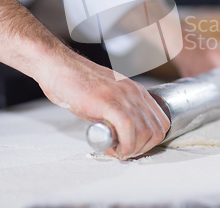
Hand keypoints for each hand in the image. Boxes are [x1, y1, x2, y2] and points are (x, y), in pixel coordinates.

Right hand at [36, 49, 169, 159]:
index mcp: (137, 91)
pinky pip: (128, 126)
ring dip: (132, 149)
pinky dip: (124, 143)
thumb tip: (127, 138)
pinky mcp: (107, 100)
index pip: (161, 122)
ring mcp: (122, 95)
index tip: (134, 147)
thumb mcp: (109, 99)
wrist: (59, 68)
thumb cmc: (79, 84)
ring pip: (144, 131)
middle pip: (156, 130)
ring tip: (115, 150)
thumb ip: (122, 115)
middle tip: (123, 151)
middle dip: (142, 149)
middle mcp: (134, 92)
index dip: (151, 141)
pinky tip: (112, 148)